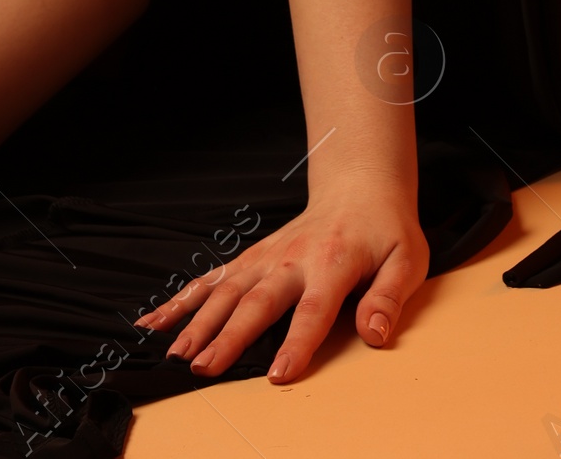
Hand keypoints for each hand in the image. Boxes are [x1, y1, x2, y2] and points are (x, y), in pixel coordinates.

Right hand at [135, 190, 429, 384]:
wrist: (360, 187)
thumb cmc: (385, 230)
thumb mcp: (406, 259)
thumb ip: (389, 297)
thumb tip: (375, 335)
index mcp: (333, 263)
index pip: (314, 309)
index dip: (298, 342)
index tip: (279, 374)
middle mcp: (293, 259)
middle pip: (258, 301)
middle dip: (229, 335)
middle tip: (204, 367)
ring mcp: (267, 257)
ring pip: (227, 291)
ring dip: (199, 321)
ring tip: (176, 354)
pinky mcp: (251, 259)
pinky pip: (212, 280)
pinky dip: (181, 299)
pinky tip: (153, 322)